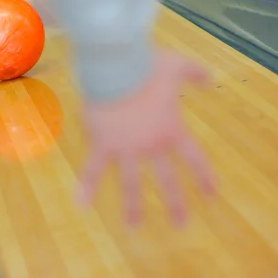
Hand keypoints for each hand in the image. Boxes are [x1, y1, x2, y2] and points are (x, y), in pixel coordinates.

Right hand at [77, 50, 215, 224]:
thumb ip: (195, 72)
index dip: (202, 176)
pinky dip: (86, 186)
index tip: (210, 193)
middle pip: (166, 179)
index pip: (193, 158)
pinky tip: (81, 205)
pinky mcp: (102, 143)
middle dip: (174, 202)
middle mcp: (150, 144)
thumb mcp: (176, 65)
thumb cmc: (146, 65)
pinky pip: (93, 168)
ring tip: (134, 226)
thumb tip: (209, 78)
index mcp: (171, 128)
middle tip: (180, 223)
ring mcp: (126, 147)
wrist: (115, 68)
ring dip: (133, 206)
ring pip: (131, 182)